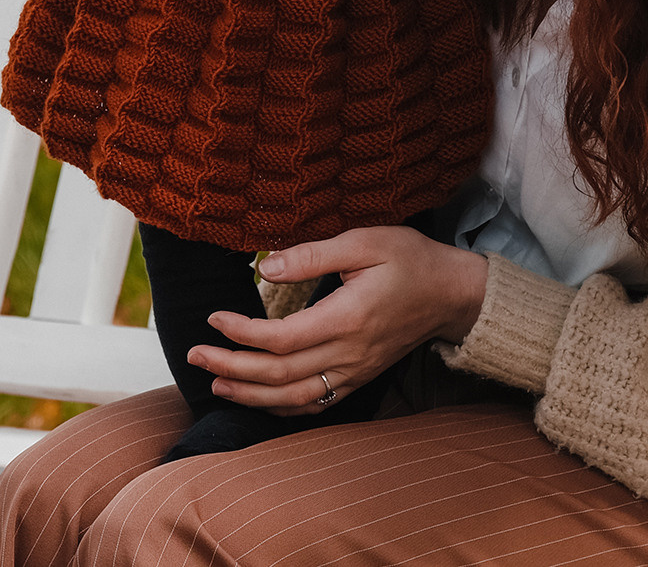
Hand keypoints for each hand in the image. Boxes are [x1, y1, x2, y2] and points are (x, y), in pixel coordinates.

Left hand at [187, 226, 489, 416]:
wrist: (452, 294)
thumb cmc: (409, 260)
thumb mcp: (365, 241)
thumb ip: (313, 255)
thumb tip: (266, 266)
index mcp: (347, 318)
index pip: (281, 338)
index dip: (241, 332)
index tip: (214, 317)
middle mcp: (349, 353)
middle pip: (279, 374)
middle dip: (231, 368)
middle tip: (195, 356)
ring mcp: (356, 371)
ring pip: (294, 397)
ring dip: (250, 394)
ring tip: (216, 383)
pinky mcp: (360, 377)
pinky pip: (316, 402)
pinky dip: (282, 406)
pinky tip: (259, 398)